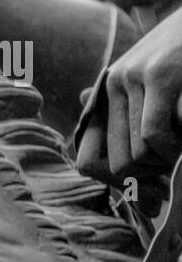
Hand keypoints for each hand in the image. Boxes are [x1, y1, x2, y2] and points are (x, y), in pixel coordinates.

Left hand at [76, 9, 181, 194]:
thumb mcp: (158, 80)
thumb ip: (133, 110)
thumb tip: (106, 150)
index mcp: (108, 90)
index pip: (89, 160)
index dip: (121, 182)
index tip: (153, 187)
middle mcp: (113, 83)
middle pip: (117, 163)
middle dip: (151, 176)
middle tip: (173, 171)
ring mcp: (134, 78)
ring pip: (136, 153)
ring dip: (166, 163)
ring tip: (181, 153)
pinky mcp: (160, 75)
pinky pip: (153, 134)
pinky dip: (172, 151)